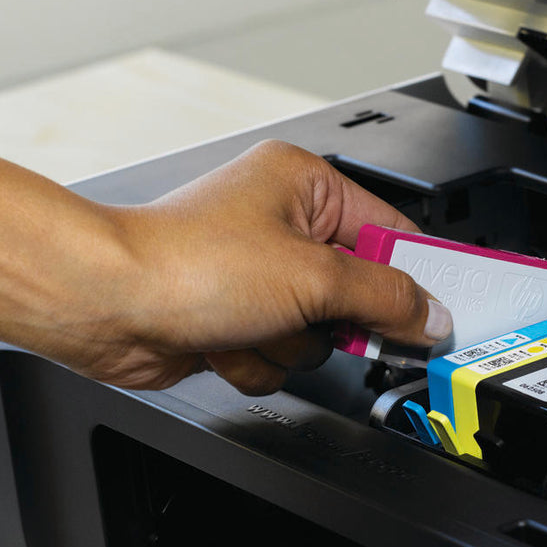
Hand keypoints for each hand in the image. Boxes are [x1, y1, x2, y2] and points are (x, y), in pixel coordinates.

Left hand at [0, 115, 449, 393]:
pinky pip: (274, 359)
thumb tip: (428, 313)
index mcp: (304, 186)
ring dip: (283, 345)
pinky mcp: (229, 322)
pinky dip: (251, 361)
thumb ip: (382, 297)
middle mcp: (279, 226)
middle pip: (355, 295)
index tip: (443, 316)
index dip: (416, 280)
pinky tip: (220, 341)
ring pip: (313, 338)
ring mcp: (252, 279)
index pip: (393, 232)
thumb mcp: (310, 277)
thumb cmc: (183, 264)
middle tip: (309, 317)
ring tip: (245, 323)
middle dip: (327, 320)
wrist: (104, 305)